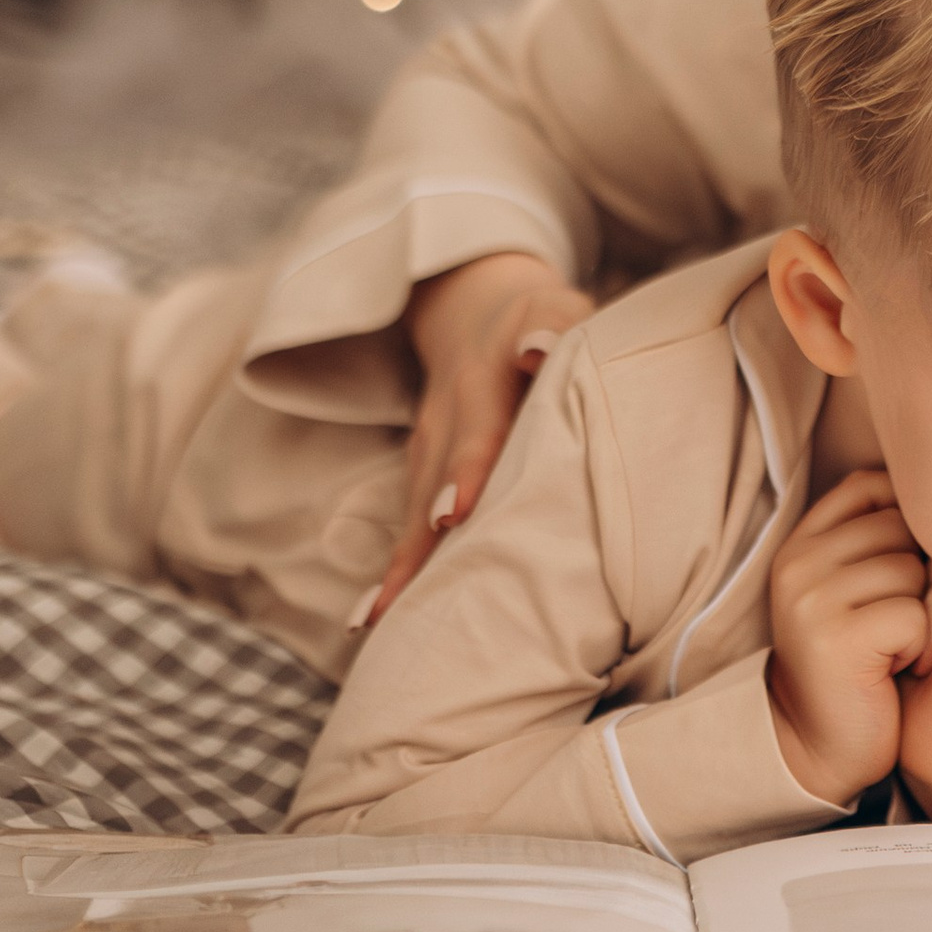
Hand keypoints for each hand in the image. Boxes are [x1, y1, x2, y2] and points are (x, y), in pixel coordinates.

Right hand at [370, 251, 593, 621]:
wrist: (478, 311)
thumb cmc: (542, 320)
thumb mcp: (554, 307)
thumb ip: (551, 324)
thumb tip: (535, 349)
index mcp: (481, 381)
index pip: (477, 430)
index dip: (466, 471)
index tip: (452, 514)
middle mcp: (445, 419)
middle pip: (431, 486)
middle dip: (418, 542)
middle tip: (401, 600)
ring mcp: (428, 448)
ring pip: (413, 513)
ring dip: (399, 568)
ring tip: (377, 624)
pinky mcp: (424, 472)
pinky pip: (411, 524)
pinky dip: (399, 568)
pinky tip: (377, 619)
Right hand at [765, 470, 931, 807]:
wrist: (822, 745)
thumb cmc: (856, 661)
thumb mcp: (852, 586)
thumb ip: (876, 532)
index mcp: (800, 541)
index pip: (873, 486)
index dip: (908, 527)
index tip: (903, 576)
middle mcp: (797, 562)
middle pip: (902, 528)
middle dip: (917, 576)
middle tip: (892, 624)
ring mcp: (810, 599)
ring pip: (911, 570)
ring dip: (918, 613)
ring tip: (889, 646)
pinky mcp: (834, 638)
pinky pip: (913, 614)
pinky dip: (916, 644)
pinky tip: (890, 667)